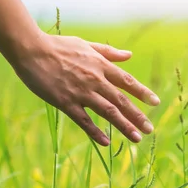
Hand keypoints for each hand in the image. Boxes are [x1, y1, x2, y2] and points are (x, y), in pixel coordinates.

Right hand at [8, 31, 159, 145]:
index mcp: (100, 65)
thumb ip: (108, 52)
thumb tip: (128, 55)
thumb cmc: (58, 46)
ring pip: (107, 112)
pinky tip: (106, 143)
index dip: (142, 92)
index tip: (155, 102)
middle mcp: (95, 80)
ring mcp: (81, 92)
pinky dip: (95, 132)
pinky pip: (84, 121)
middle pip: (121, 101)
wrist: (31, 49)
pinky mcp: (65, 102)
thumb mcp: (86, 45)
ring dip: (124, 126)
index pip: (127, 81)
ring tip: (136, 138)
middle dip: (137, 116)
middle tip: (149, 129)